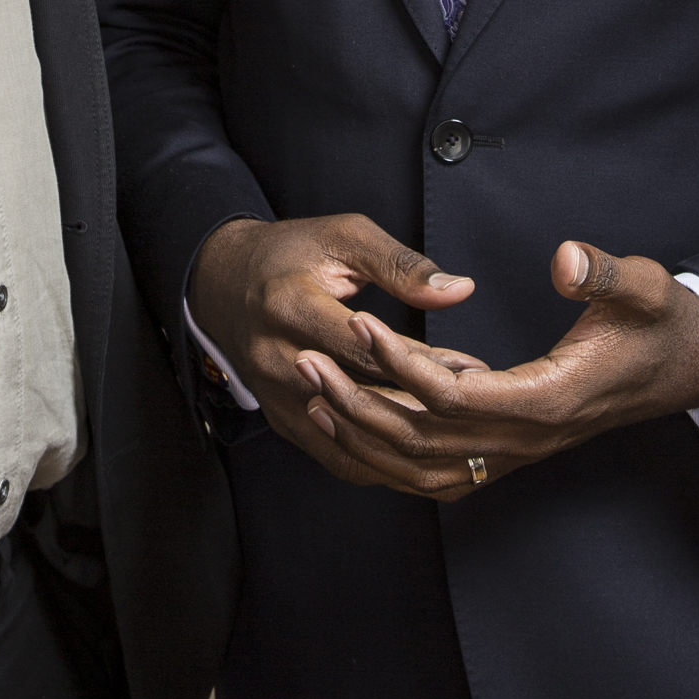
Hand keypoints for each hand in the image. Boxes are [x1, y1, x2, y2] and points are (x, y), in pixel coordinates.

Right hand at [187, 214, 480, 475]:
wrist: (222, 283)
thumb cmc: (291, 253)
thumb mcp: (343, 238)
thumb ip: (400, 265)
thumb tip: (458, 290)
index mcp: (289, 304)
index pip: (364, 347)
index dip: (422, 360)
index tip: (473, 367)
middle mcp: (274, 357)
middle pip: (358, 397)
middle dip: (423, 404)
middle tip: (476, 406)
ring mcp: (272, 395)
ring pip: (347, 438)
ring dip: (403, 441)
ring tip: (455, 434)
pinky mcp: (278, 418)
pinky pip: (333, 455)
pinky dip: (377, 460)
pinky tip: (416, 452)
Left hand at [295, 239, 698, 499]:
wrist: (686, 367)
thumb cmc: (662, 323)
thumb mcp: (647, 287)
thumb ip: (605, 272)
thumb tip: (563, 260)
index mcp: (551, 399)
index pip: (457, 396)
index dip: (403, 364)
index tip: (360, 324)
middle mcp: (528, 438)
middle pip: (426, 441)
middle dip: (361, 402)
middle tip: (307, 359)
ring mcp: (519, 453)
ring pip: (425, 469)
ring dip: (365, 437)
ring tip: (314, 392)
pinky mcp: (511, 452)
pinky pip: (440, 473)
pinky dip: (390, 460)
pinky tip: (354, 426)